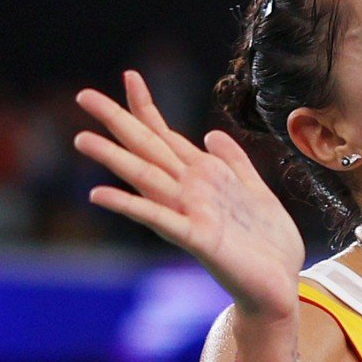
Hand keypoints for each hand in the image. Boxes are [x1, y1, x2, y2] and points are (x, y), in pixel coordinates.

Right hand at [75, 71, 303, 322]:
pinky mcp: (198, 239)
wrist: (280, 285)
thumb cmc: (268, 244)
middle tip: (83, 96)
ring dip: (115, 158)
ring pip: (147, 178)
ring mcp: (191, 214)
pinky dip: (131, 206)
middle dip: (118, 122)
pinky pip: (160, 219)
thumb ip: (235, 163)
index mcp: (205, 177)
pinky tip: (99, 195)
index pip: (168, 136)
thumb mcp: (257, 192)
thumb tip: (211, 134)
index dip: (148, 107)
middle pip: (148, 150)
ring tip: (82, 138)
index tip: (130, 76)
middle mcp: (190, 192)